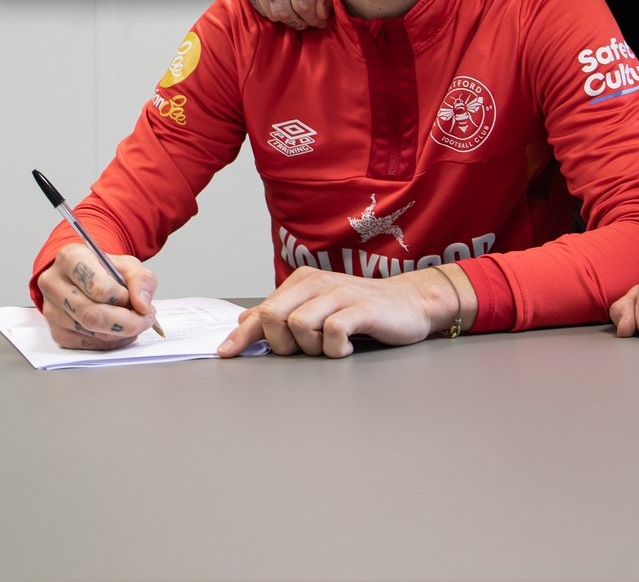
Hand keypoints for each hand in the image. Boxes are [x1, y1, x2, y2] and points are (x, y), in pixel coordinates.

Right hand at [37, 244, 158, 349]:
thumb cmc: (104, 270)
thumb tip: (142, 306)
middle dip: (127, 322)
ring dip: (121, 333)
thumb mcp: (127, 264)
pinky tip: (119, 331)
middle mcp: (54, 284)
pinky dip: (112, 342)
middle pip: (91, 314)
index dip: (121, 296)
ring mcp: (52, 311)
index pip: (97, 286)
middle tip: (146, 319)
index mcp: (70, 258)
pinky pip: (89, 346)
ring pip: (91, 332)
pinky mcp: (57, 333)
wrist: (86, 278)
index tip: (133, 297)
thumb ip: (141, 280)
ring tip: (134, 321)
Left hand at [218, 264, 472, 358]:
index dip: (242, 335)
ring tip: (329, 348)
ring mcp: (340, 293)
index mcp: (303, 282)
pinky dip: (335, 349)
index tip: (226, 354)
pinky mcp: (362, 308)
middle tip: (301, 351)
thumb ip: (284, 312)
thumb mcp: (319, 308)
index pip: (264, 309)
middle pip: (274, 315)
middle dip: (279, 343)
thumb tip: (245, 320)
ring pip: (299, 325)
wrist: (412, 303)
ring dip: (310, 348)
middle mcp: (318, 283)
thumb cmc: (364, 309)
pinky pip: (332, 332)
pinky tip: (346, 349)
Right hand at [239, 0, 332, 28]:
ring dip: (289, 19)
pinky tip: (286, 1)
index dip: (315, 18)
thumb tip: (321, 15)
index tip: (323, 19)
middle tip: (312, 18)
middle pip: (283, 12)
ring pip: (271, 13)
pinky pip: (261, 9)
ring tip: (300, 10)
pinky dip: (275, 12)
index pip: (303, 4)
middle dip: (301, 22)